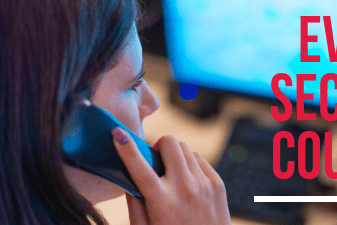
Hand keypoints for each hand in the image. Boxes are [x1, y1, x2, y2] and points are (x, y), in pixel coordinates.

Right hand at [111, 127, 230, 224]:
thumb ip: (135, 204)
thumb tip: (128, 177)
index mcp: (162, 202)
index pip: (140, 166)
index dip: (126, 147)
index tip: (118, 133)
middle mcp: (184, 189)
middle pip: (169, 143)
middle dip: (157, 146)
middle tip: (154, 160)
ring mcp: (204, 184)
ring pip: (185, 148)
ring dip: (173, 154)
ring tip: (170, 172)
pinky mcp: (217, 184)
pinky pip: (199, 159)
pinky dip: (189, 163)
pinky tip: (185, 178)